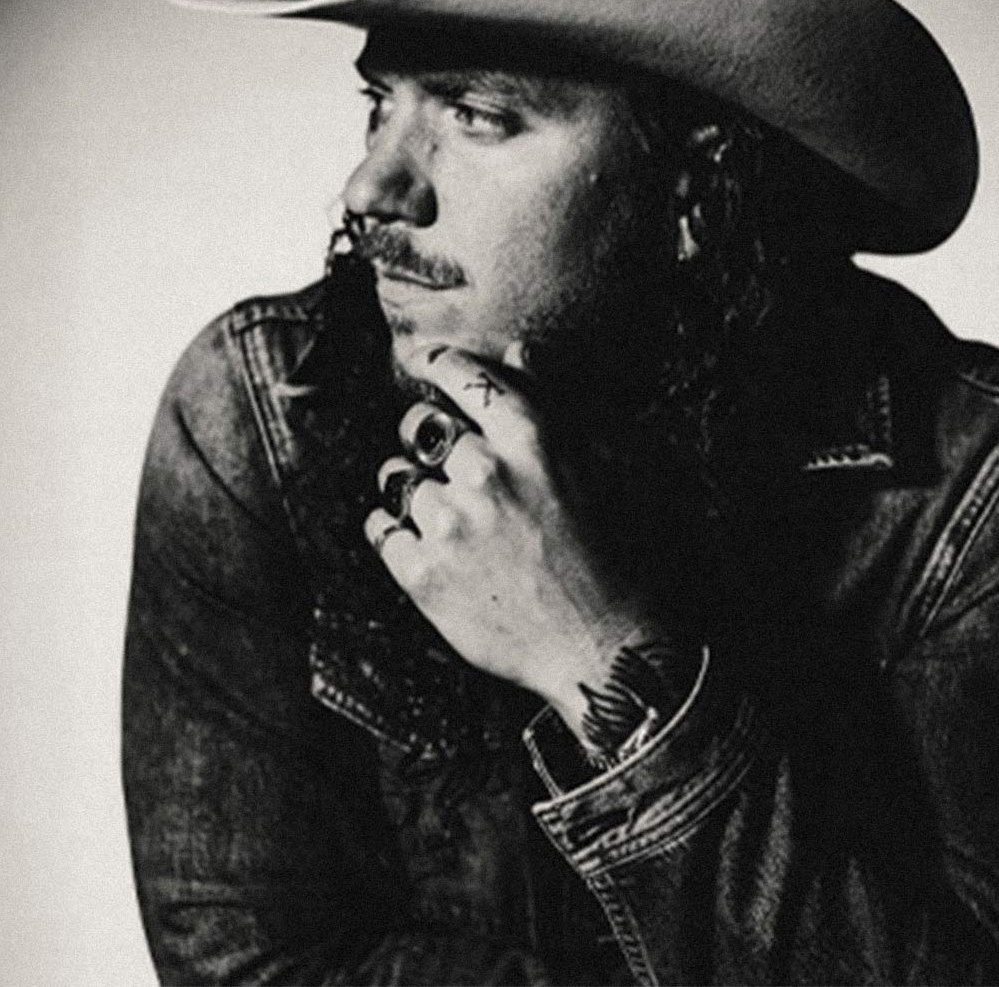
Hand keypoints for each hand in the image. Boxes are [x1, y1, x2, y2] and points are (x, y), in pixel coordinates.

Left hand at [366, 343, 660, 729]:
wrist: (606, 647)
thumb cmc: (617, 554)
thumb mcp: (602, 465)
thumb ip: (550, 403)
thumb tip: (516, 350)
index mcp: (532, 438)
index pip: (464, 376)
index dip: (439, 364)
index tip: (427, 363)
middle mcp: (484, 473)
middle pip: (419, 427)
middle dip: (428, 438)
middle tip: (450, 464)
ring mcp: (450, 525)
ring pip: (398, 479)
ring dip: (415, 490)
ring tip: (449, 517)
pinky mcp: (423, 575)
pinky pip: (381, 530)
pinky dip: (394, 532)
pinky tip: (426, 544)